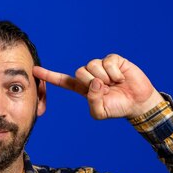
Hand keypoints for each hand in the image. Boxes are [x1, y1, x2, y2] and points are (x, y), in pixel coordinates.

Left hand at [33, 54, 163, 118]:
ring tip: (115, 84)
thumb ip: (92, 101)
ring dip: (105, 77)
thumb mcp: (101, 112)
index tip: (34, 70)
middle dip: (92, 82)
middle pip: (79, 72)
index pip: (63, 81)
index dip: (49, 75)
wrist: (138, 103)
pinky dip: (115, 72)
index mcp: (83, 88)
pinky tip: (121, 77)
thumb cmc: (117, 107)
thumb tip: (95, 83)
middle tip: (106, 88)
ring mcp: (101, 66)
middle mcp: (90, 75)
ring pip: (93, 66)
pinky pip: (108, 62)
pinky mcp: (113, 60)